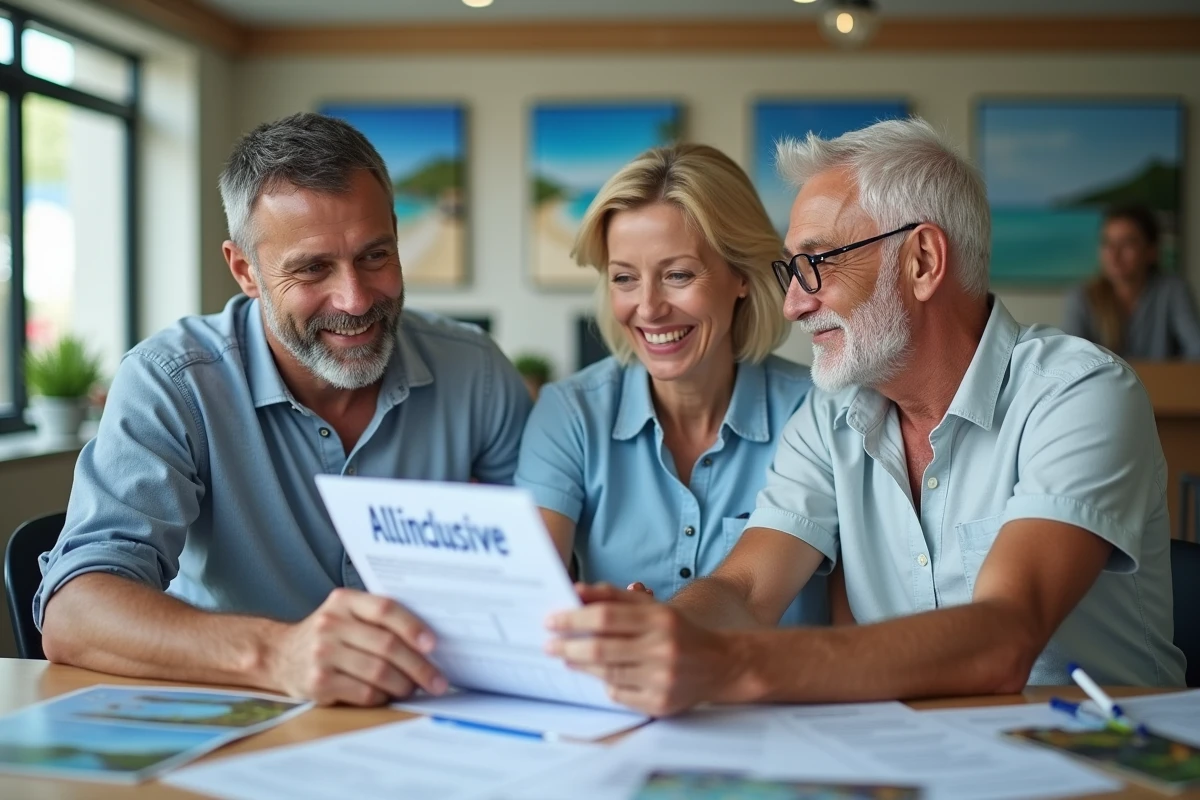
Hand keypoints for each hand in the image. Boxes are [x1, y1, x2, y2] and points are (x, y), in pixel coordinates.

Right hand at [267, 589, 447, 705]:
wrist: (278, 654)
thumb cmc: (327, 635)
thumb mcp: (345, 614)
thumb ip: (378, 618)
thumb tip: (429, 642)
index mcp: (344, 601)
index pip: (386, 609)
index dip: (413, 627)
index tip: (434, 644)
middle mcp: (331, 624)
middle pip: (387, 645)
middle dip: (419, 666)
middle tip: (437, 680)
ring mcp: (322, 654)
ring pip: (378, 672)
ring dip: (403, 685)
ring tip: (414, 688)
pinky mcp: (318, 682)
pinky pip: (364, 693)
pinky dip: (383, 697)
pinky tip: (388, 696)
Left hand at [545, 583, 748, 715]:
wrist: (722, 664)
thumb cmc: (679, 632)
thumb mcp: (653, 607)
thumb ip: (614, 597)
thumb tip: (577, 590)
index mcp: (659, 619)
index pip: (605, 617)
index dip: (573, 618)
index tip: (551, 620)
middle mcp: (661, 649)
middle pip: (600, 649)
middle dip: (568, 646)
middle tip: (549, 643)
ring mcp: (661, 679)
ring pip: (606, 674)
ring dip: (580, 665)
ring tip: (567, 657)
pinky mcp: (660, 704)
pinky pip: (619, 695)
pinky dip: (606, 684)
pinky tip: (600, 675)